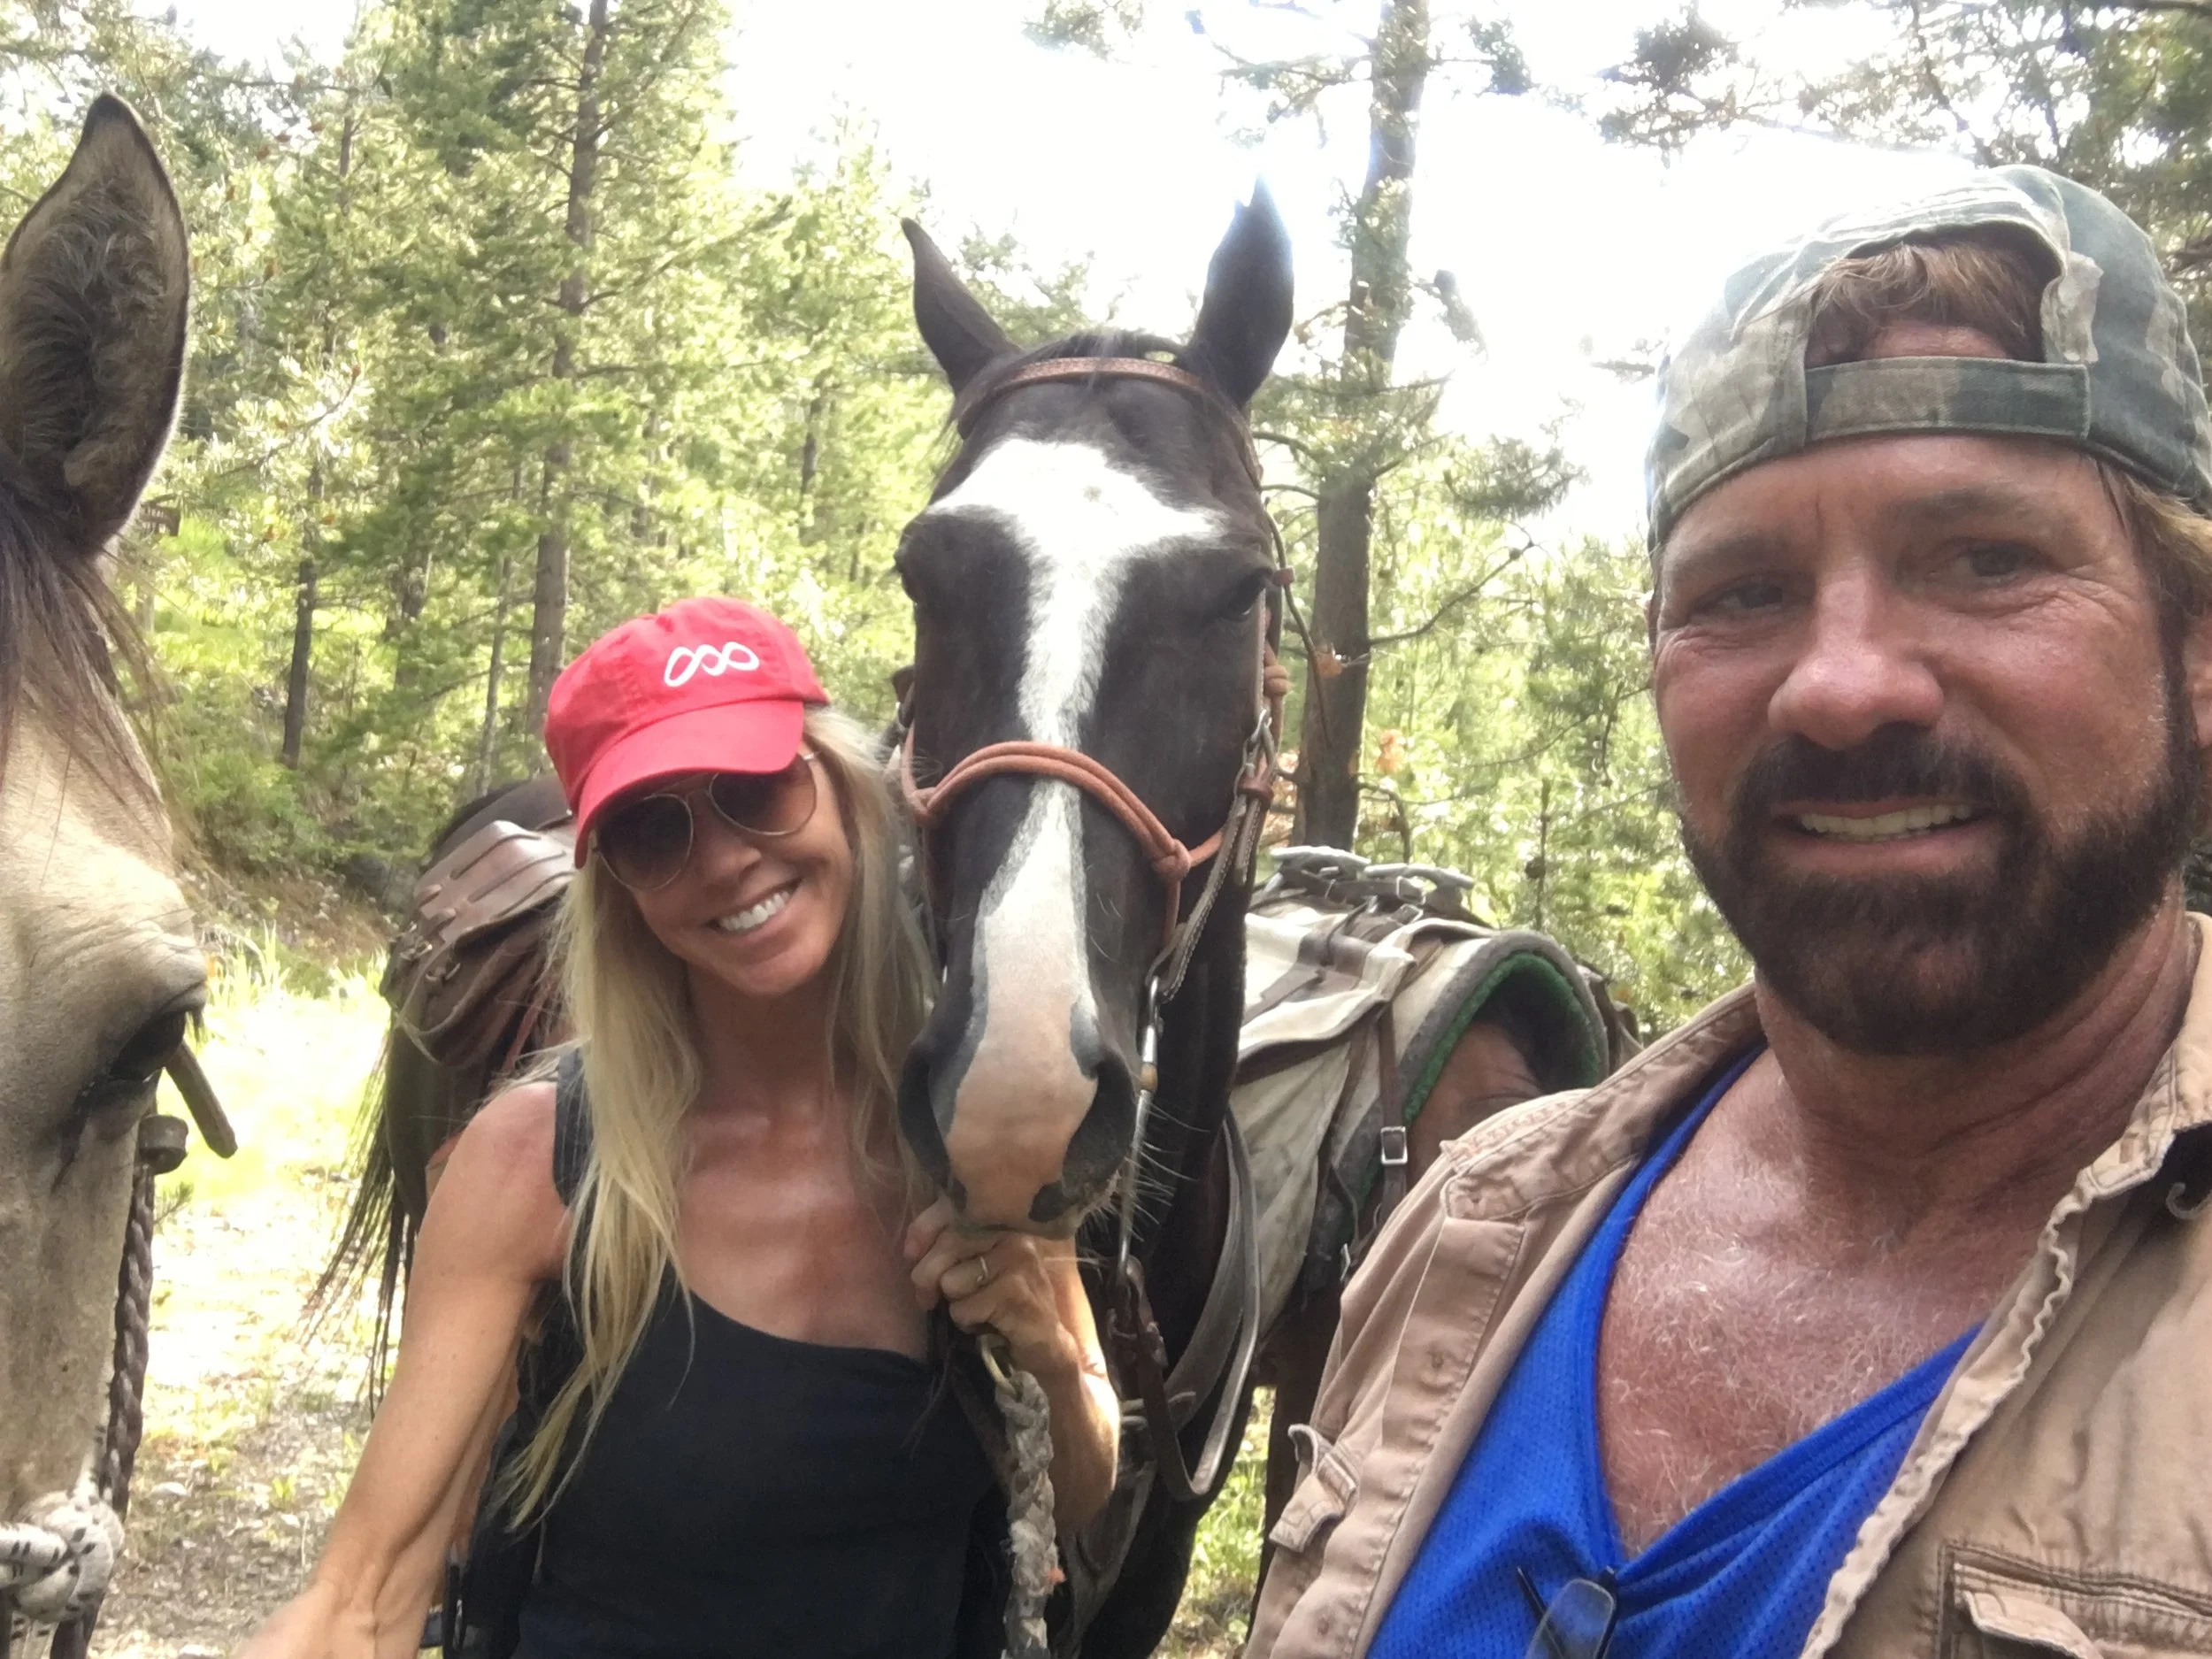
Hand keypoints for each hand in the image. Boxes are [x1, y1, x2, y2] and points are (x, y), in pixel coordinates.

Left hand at [904, 1196, 1077, 1380]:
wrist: (1046, 1342)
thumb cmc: (1004, 1299)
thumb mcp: (976, 1265)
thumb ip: (947, 1247)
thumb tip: (911, 1251)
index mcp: (1003, 1219)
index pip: (952, 1208)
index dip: (922, 1230)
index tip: (911, 1255)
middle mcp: (1013, 1233)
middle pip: (948, 1245)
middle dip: (928, 1277)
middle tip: (928, 1297)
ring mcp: (1018, 1260)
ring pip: (952, 1281)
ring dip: (956, 1302)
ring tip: (978, 1306)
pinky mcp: (1015, 1292)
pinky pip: (963, 1308)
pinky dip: (968, 1321)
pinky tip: (989, 1321)